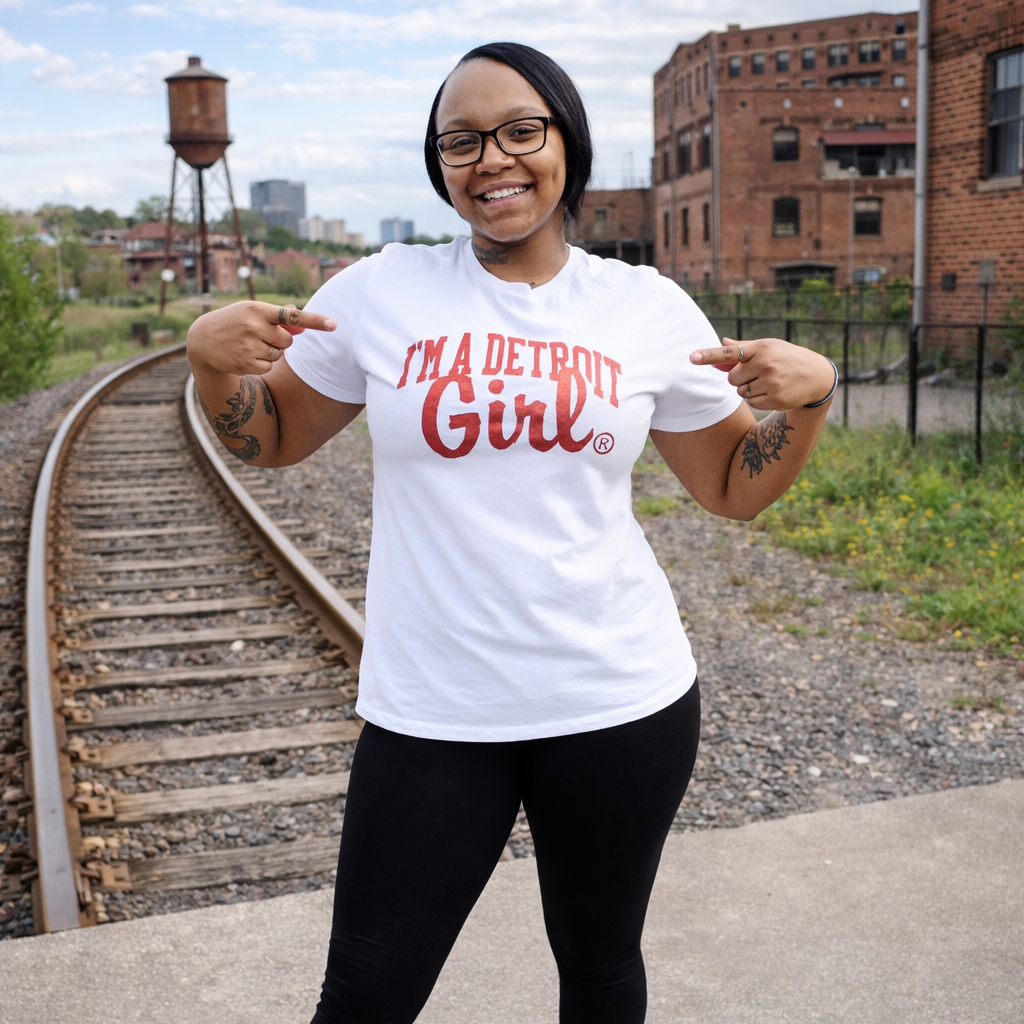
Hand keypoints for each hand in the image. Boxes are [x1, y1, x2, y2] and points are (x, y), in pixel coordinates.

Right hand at [186, 301, 336, 377]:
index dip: (314, 321)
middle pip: (287, 341)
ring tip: (248, 345)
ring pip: (279, 355)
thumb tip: (303, 329)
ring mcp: (248, 346)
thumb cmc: (235, 322)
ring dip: (270, 352)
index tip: (334, 324)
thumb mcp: (253, 313)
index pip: (290, 316)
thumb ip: (280, 318)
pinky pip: (270, 367)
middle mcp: (252, 326)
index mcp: (256, 308)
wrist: (202, 340)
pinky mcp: (245, 363)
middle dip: (279, 341)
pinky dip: (262, 364)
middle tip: (258, 336)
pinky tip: (245, 356)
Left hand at [690, 337, 834, 410]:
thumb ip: (742, 348)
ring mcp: (771, 382)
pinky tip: (773, 391)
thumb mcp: (768, 347)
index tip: (691, 357)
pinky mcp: (776, 399)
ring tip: (769, 381)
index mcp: (761, 347)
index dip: (709, 355)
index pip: (730, 353)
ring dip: (749, 389)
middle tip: (758, 373)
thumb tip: (720, 343)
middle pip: (732, 379)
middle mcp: (766, 364)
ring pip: (740, 392)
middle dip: (739, 379)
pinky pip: (751, 403)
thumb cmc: (786, 358)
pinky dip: (757, 399)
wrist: (817, 375)